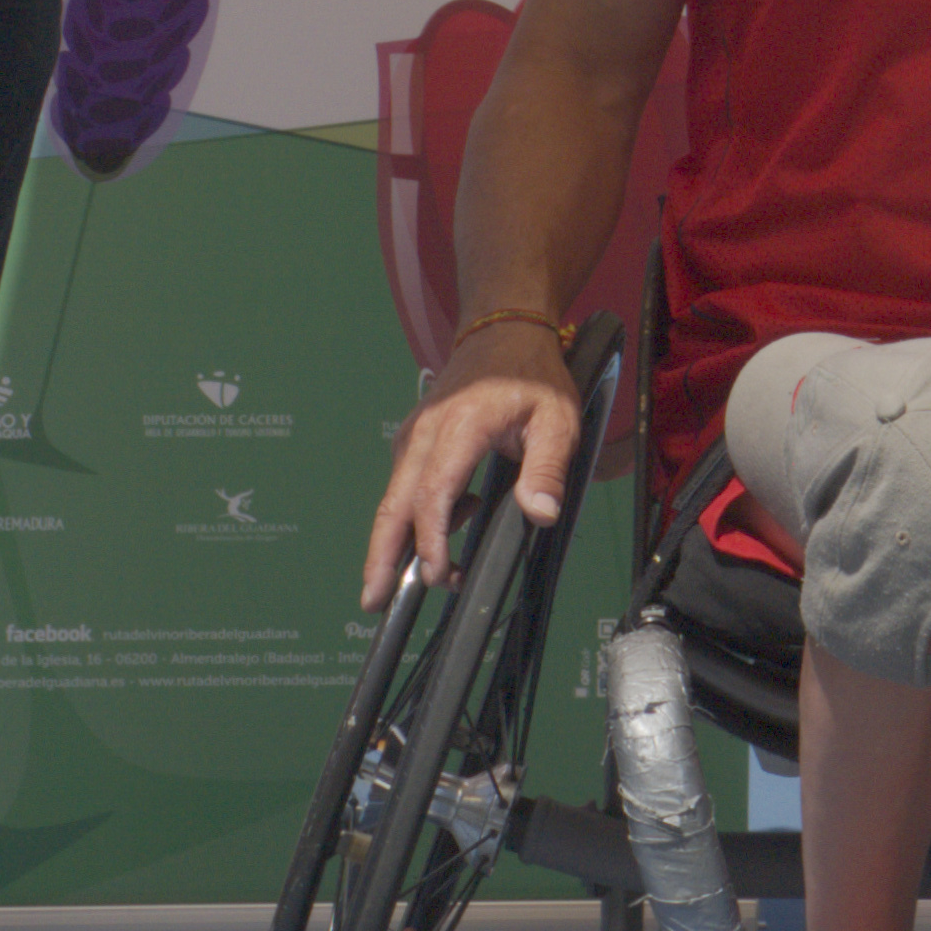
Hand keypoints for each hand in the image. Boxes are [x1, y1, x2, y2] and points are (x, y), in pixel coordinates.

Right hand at [361, 323, 581, 605]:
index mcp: (461, 426)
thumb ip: (547, 468)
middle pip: (395, 502)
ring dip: (396, 542)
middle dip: (381, 555)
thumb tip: (540, 514)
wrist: (504, 329)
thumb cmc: (532, 375)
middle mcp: (425, 431)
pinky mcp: (414, 439)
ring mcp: (414, 434)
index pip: (434, 493)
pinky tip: (449, 531)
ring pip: (394, 497)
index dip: (431, 540)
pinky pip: (404, 485)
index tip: (438, 575)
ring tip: (411, 583)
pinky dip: (412, 517)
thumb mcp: (557, 419)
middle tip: (373, 601)